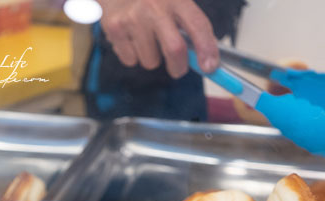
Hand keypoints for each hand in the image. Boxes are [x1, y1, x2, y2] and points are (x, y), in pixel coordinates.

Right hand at [97, 0, 218, 78]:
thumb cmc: (151, 1)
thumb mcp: (173, 3)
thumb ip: (190, 28)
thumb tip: (207, 61)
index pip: (198, 25)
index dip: (207, 48)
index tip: (210, 66)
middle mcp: (154, 6)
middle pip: (174, 49)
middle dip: (179, 68)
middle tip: (178, 69)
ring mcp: (132, 17)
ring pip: (150, 61)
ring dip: (152, 58)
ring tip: (146, 40)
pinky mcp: (114, 28)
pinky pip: (131, 60)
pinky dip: (133, 56)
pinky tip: (131, 38)